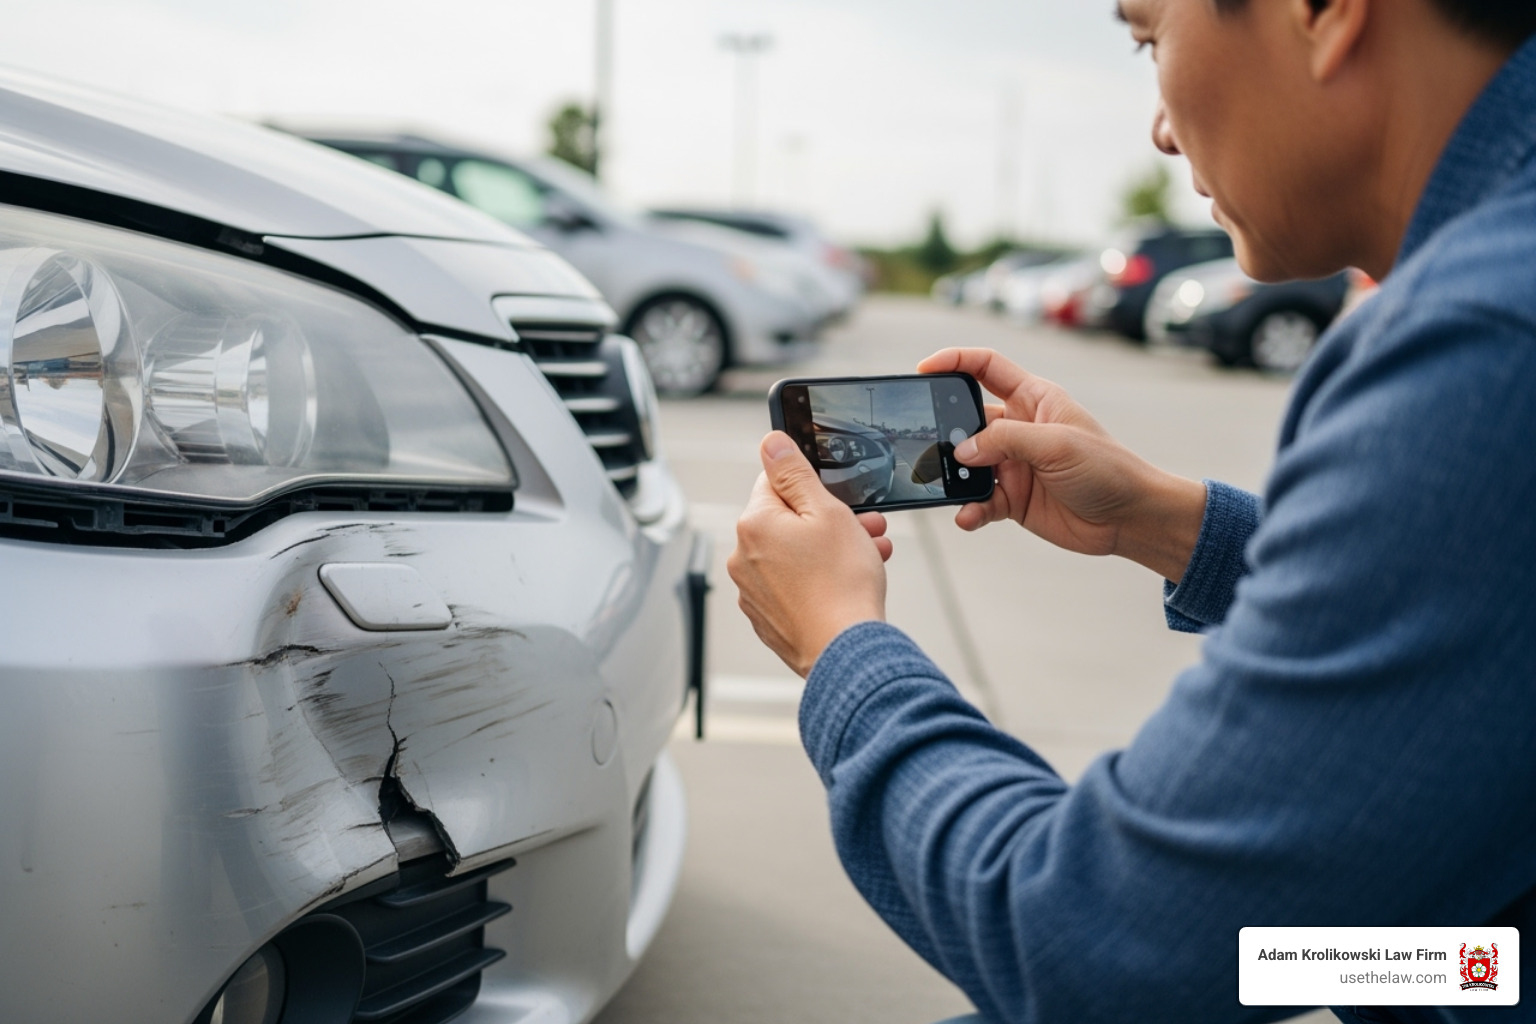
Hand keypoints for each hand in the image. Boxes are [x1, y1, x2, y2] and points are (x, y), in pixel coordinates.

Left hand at [729, 432, 892, 677]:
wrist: (846, 651)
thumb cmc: (841, 584)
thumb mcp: (826, 510)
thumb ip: (794, 472)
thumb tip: (770, 443)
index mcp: (754, 524)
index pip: (776, 482)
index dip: (813, 487)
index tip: (839, 500)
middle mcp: (744, 557)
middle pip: (788, 521)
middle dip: (829, 520)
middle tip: (866, 527)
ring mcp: (753, 591)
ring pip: (794, 554)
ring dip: (830, 550)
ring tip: (868, 556)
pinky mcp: (768, 617)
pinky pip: (793, 585)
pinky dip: (818, 580)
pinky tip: (847, 584)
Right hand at [918, 348, 1207, 582]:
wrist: (1131, 518)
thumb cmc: (1108, 469)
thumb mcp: (1057, 444)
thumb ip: (1006, 440)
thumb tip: (961, 450)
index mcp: (1033, 398)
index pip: (986, 367)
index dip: (954, 361)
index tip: (924, 369)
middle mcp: (1019, 428)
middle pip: (967, 418)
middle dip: (945, 429)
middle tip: (927, 443)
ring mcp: (1014, 464)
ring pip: (967, 463)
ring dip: (954, 475)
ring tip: (947, 485)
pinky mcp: (1013, 498)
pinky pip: (979, 500)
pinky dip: (969, 508)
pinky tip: (968, 516)